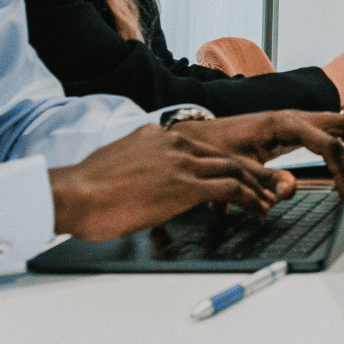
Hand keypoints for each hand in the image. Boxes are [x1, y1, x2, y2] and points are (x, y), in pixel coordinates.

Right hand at [47, 125, 286, 240]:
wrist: (73, 194)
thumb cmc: (86, 189)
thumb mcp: (117, 164)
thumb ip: (141, 165)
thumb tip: (146, 180)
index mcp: (157, 136)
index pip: (204, 146)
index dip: (227, 161)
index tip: (240, 172)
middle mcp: (174, 143)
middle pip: (225, 154)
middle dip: (252, 170)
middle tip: (269, 183)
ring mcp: (181, 162)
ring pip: (233, 168)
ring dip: (257, 185)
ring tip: (270, 198)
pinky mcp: (184, 185)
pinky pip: (229, 188)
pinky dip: (250, 197)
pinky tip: (259, 207)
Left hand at [171, 110, 343, 194]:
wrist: (201, 135)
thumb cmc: (216, 149)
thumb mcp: (239, 168)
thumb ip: (265, 181)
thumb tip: (290, 192)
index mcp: (285, 123)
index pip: (328, 144)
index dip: (342, 170)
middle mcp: (296, 117)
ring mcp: (298, 120)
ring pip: (340, 123)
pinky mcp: (295, 127)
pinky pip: (329, 129)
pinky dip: (342, 143)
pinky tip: (343, 162)